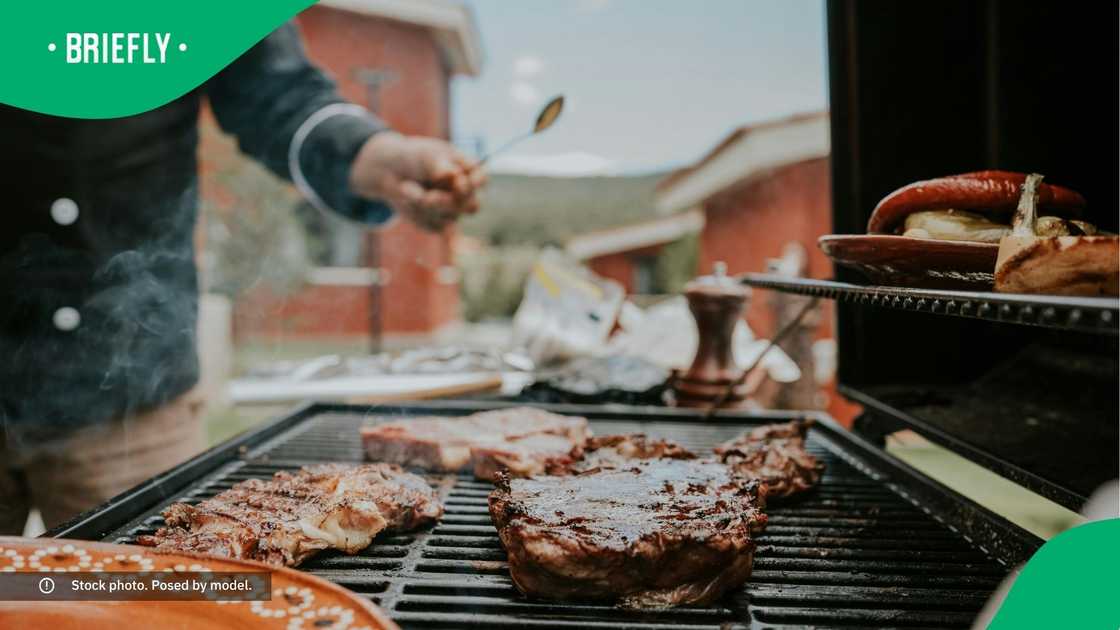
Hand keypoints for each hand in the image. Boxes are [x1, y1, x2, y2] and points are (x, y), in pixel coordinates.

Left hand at [349, 132, 486, 231]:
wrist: (391, 170)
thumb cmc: (415, 158)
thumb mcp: (426, 156)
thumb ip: (440, 165)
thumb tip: (453, 175)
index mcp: (468, 172)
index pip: (481, 179)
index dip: (474, 183)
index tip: (459, 182)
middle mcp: (465, 193)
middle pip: (472, 206)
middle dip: (449, 202)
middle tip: (430, 197)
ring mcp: (453, 211)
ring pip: (449, 217)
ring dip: (424, 203)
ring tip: (406, 187)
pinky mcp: (437, 224)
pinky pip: (433, 225)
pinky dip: (416, 213)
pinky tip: (407, 199)